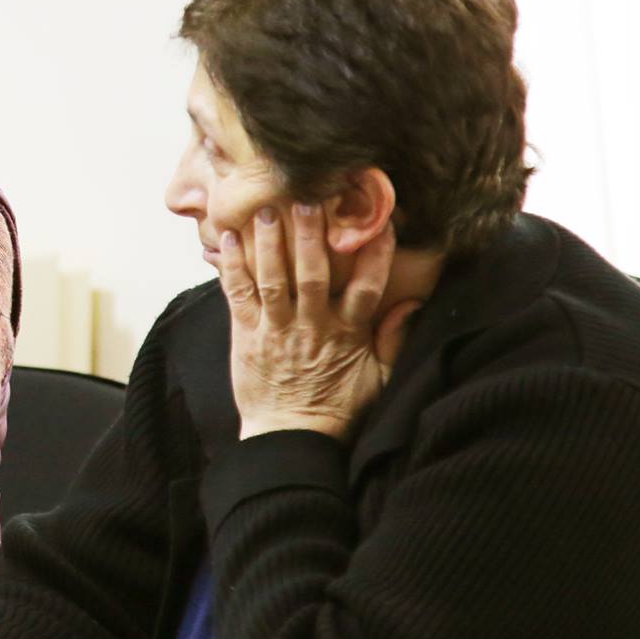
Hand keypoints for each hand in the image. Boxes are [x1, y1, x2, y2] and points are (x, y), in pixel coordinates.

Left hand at [220, 203, 419, 440]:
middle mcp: (311, 327)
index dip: (375, 254)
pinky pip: (238, 296)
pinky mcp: (246, 335)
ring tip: (265, 210)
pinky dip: (231, 267)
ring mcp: (276, 330)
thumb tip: (413, 303)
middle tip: (307, 198)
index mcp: (347, 334)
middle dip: (309, 236)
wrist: (290, 439)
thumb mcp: (378, 380)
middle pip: (312, 275)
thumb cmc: (338, 408)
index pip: (366, 287)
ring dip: (268, 243)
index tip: (380, 221)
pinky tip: (226, 239)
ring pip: (272, 279)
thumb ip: (394, 339)